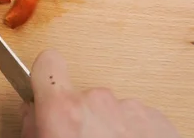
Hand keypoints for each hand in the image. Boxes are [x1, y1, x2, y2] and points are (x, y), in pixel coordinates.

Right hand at [21, 50, 179, 137]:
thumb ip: (33, 125)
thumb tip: (33, 111)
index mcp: (65, 110)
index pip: (47, 62)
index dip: (44, 75)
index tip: (43, 86)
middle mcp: (100, 101)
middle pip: (82, 96)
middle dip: (81, 118)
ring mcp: (133, 110)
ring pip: (112, 110)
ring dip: (109, 129)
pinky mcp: (161, 122)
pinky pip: (138, 120)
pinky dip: (134, 135)